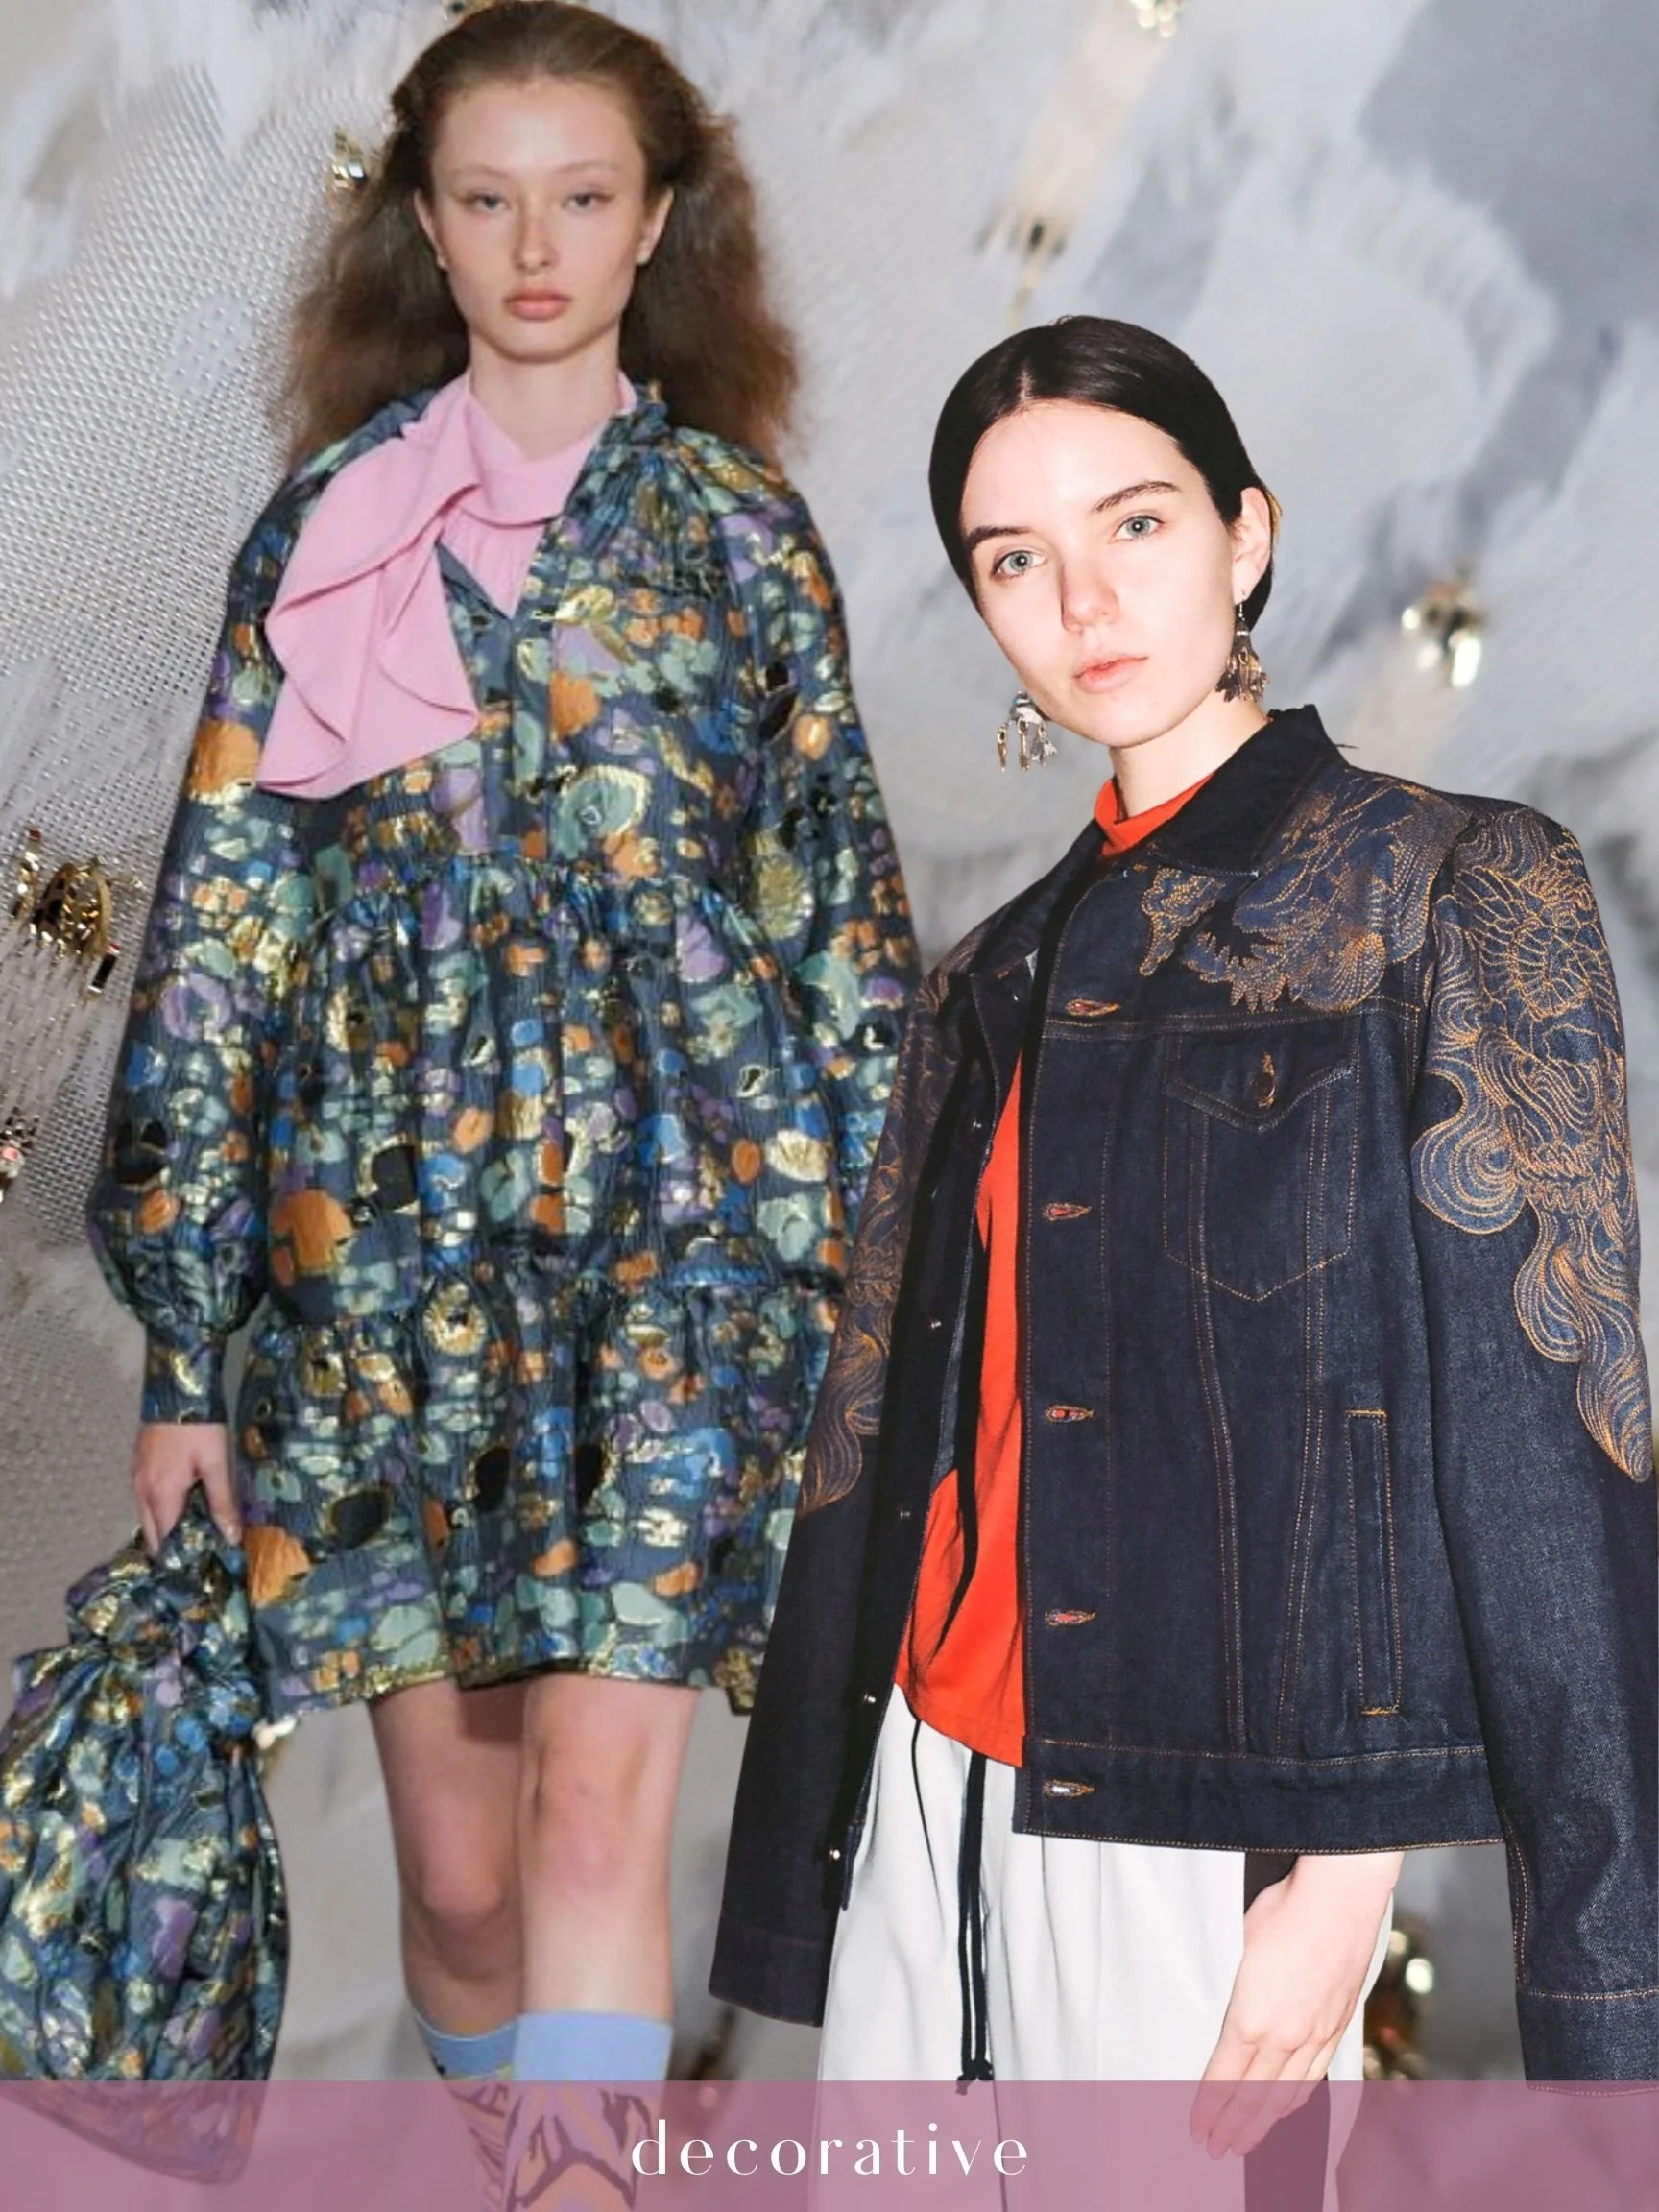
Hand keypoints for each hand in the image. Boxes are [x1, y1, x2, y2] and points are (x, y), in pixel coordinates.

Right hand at [133, 1422, 239, 1553]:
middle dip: (172, 1547)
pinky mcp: (137, 1466)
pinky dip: (160, 1510)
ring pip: (147, 1517)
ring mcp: (136, 1477)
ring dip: (165, 1528)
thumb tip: (231, 1537)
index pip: (165, 1541)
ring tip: (194, 1533)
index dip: (181, 1556)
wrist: (178, 1389)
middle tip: (199, 1552)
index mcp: (161, 1495)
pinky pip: (145, 1500)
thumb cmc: (200, 1427)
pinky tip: (181, 1507)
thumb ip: (222, 1502)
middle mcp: (141, 1491)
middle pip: (152, 1533)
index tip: (199, 1566)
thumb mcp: (216, 1464)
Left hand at [1189, 1850, 1399, 2158]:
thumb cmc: (1284, 1911)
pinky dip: (1296, 2099)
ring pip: (1285, 2093)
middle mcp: (1285, 2035)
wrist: (1340, 1899)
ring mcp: (1315, 2034)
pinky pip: (1314, 2075)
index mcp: (1251, 2017)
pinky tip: (1286, 2108)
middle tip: (1216, 2149)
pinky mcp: (1336, 2026)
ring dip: (1262, 2122)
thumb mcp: (1237, 1944)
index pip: (1223, 2077)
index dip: (1209, 2107)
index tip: (1197, 2127)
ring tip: (1245, 2142)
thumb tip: (1226, 2003)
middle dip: (1232, 2126)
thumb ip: (1233, 1988)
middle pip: (1253, 2096)